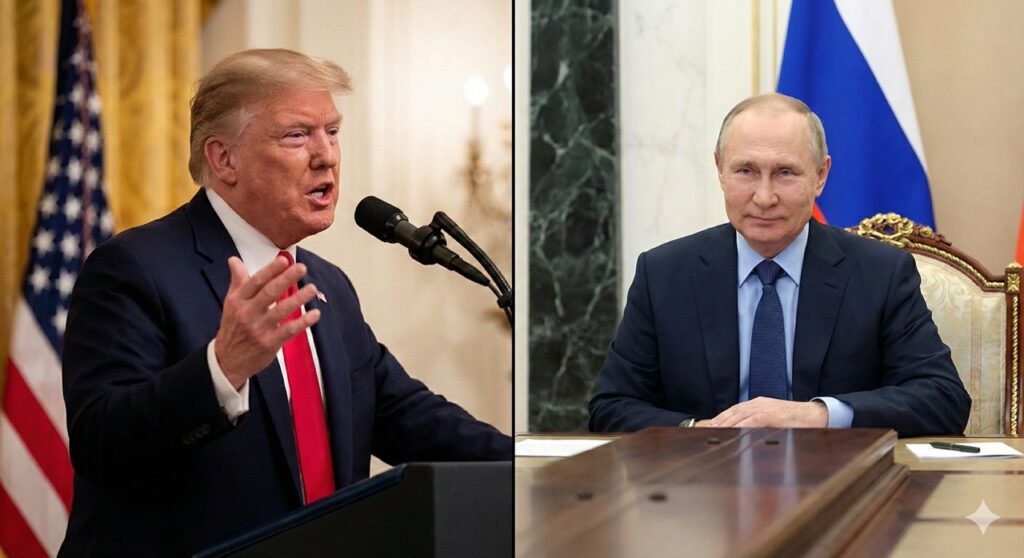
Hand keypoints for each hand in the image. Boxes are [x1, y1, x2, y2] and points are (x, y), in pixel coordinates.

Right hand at [214, 256, 320, 387]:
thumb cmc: (233, 327)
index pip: (255, 281)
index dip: (270, 270)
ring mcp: (259, 328)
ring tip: (311, 288)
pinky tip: (315, 314)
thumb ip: (237, 281)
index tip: (283, 259)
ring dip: (298, 299)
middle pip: (269, 293)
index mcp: (238, 300)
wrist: (227, 360)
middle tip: (301, 268)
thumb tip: (234, 259)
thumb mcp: (231, 303)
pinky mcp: (269, 342)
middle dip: (286, 279)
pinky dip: (302, 322)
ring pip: (281, 310)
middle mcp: (248, 313)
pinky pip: (288, 330)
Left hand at [703, 398, 828, 428]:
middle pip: (734, 411)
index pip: (735, 410)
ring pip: (741, 414)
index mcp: (758, 404)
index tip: (712, 425)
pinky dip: (744, 424)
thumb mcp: (774, 420)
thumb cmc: (795, 420)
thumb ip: (759, 424)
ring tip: (717, 431)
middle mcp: (759, 403)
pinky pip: (755, 419)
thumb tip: (745, 435)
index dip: (722, 417)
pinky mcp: (773, 414)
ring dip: (728, 423)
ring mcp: (766, 408)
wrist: (815, 415)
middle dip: (721, 420)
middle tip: (709, 429)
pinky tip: (735, 430)